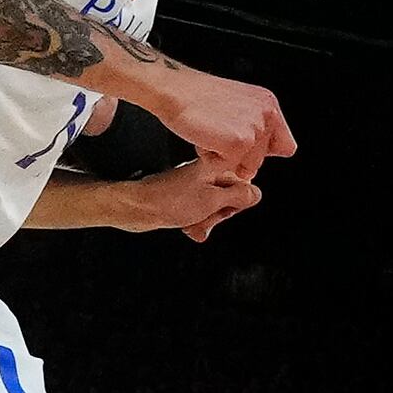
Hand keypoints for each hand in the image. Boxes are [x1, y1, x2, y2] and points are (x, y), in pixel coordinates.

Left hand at [109, 160, 263, 242]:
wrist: (137, 208)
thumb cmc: (169, 201)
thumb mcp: (213, 201)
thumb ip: (239, 196)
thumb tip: (256, 193)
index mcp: (216, 166)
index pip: (245, 182)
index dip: (238, 200)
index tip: (226, 207)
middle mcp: (207, 172)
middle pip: (231, 197)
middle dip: (220, 213)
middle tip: (206, 216)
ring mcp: (195, 184)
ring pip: (215, 206)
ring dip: (207, 220)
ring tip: (193, 222)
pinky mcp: (185, 195)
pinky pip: (201, 210)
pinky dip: (197, 221)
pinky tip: (189, 226)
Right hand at [149, 67, 296, 182]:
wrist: (175, 90)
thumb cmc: (197, 97)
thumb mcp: (238, 105)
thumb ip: (254, 126)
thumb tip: (258, 160)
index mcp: (268, 104)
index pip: (285, 146)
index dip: (262, 153)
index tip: (245, 149)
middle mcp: (267, 114)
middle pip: (261, 161)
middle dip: (237, 157)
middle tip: (217, 135)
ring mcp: (255, 128)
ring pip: (244, 166)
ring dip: (223, 158)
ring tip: (210, 134)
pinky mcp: (240, 142)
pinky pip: (226, 167)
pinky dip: (210, 160)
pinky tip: (204, 139)